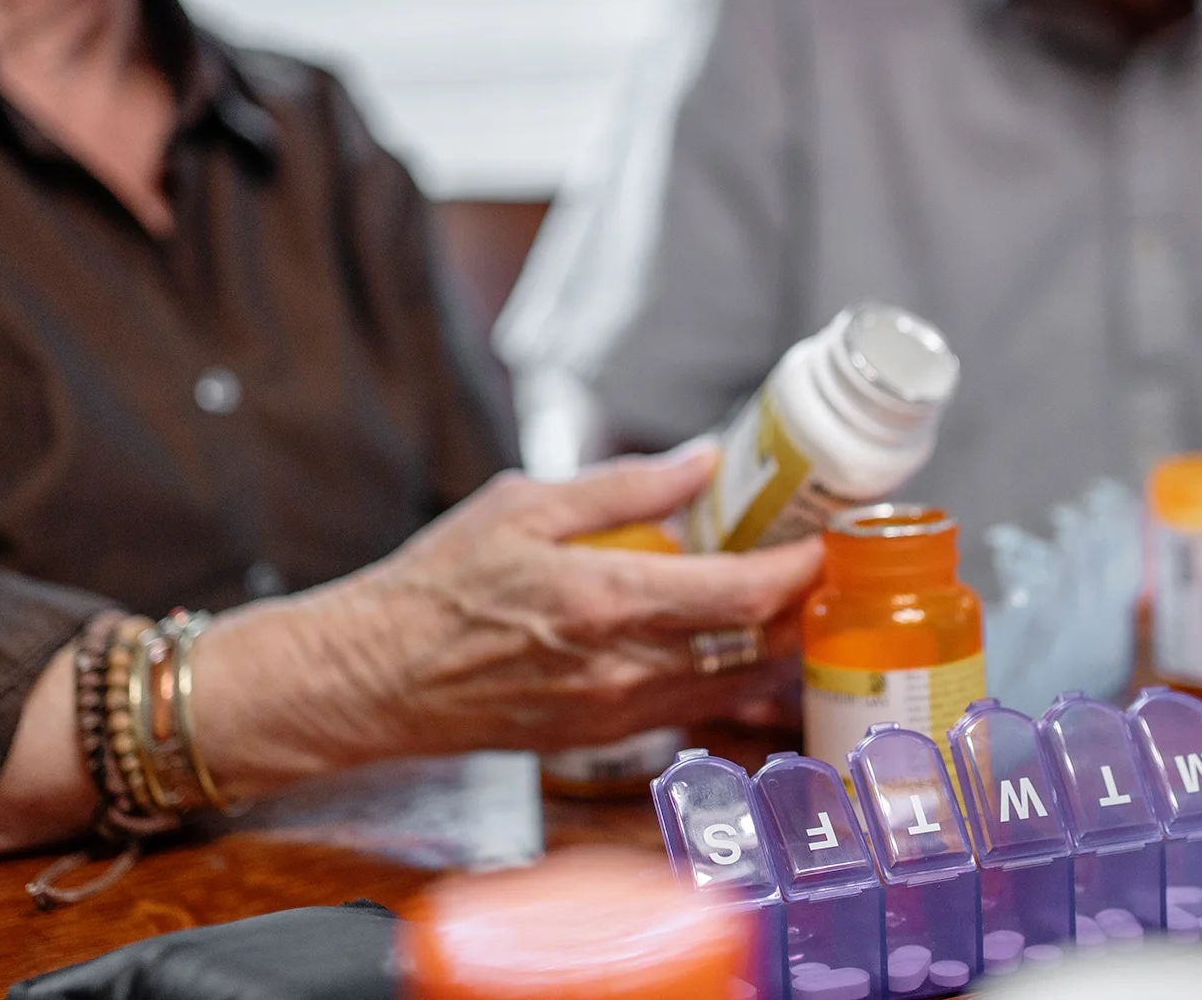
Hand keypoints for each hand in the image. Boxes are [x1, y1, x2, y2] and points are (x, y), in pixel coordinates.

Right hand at [196, 444, 822, 791]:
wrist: (372, 679)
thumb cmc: (435, 588)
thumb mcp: (523, 506)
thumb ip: (623, 487)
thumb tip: (700, 463)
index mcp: (607, 602)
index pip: (740, 595)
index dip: (799, 571)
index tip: (828, 542)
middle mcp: (622, 669)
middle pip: (754, 650)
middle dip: (803, 612)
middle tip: (829, 571)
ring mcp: (614, 714)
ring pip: (730, 688)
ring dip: (772, 650)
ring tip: (796, 604)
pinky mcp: (600, 739)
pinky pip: (689, 711)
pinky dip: (726, 680)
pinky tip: (733, 647)